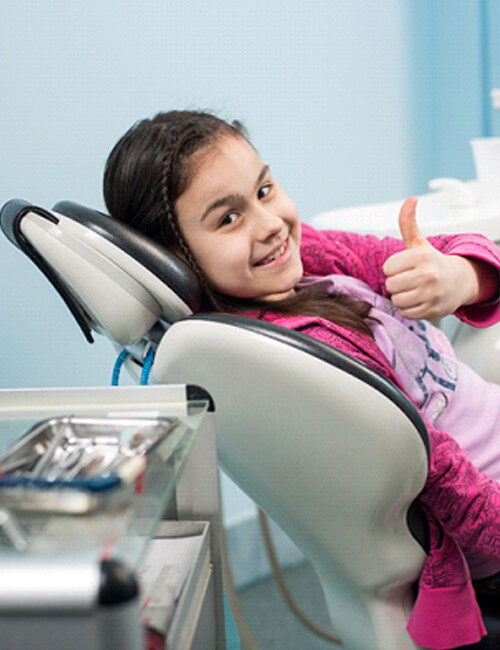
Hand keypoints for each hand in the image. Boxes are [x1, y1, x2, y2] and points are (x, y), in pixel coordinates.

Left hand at [383, 197, 480, 319]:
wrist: (459, 281)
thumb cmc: (431, 262)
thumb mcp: (419, 243)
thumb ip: (408, 223)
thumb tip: (410, 199)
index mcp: (421, 257)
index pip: (387, 268)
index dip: (393, 268)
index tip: (405, 267)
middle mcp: (428, 275)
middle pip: (390, 285)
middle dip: (396, 284)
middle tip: (409, 280)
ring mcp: (431, 294)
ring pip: (397, 301)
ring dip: (401, 297)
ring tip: (414, 290)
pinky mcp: (432, 310)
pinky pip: (406, 313)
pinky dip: (409, 309)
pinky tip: (419, 300)